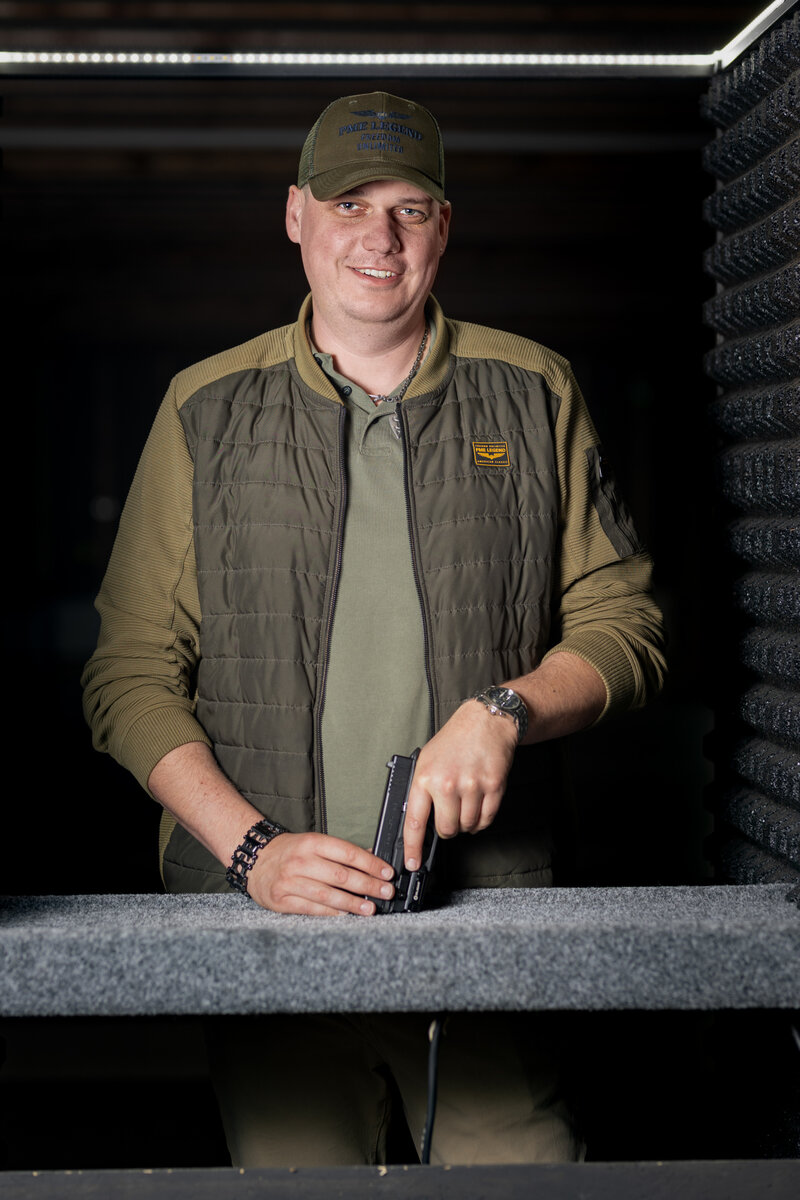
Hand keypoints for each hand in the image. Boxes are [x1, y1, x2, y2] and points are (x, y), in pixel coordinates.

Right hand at [248, 831, 395, 916]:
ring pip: (327, 894)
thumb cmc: (290, 852)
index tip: (387, 873)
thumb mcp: (314, 843)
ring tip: (370, 908)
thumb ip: (341, 852)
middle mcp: (300, 860)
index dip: (371, 864)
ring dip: (352, 903)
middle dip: (367, 885)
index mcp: (312, 842)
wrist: (255, 860)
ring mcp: (289, 881)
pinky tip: (346, 914)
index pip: (348, 853)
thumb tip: (372, 858)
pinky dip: (331, 912)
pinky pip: (312, 908)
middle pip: (340, 875)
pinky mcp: (281, 900)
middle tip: (386, 892)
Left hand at [403, 701, 517, 869]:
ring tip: (465, 803)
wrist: (485, 721)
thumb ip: (421, 790)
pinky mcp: (494, 787)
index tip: (413, 863)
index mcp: (425, 777)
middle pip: (447, 830)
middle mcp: (448, 783)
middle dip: (447, 829)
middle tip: (449, 816)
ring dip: (466, 823)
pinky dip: (481, 820)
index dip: (413, 848)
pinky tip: (478, 805)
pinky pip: (486, 820)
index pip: (415, 822)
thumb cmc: (454, 741)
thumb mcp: (426, 760)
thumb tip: (416, 824)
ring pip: (468, 826)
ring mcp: (473, 786)